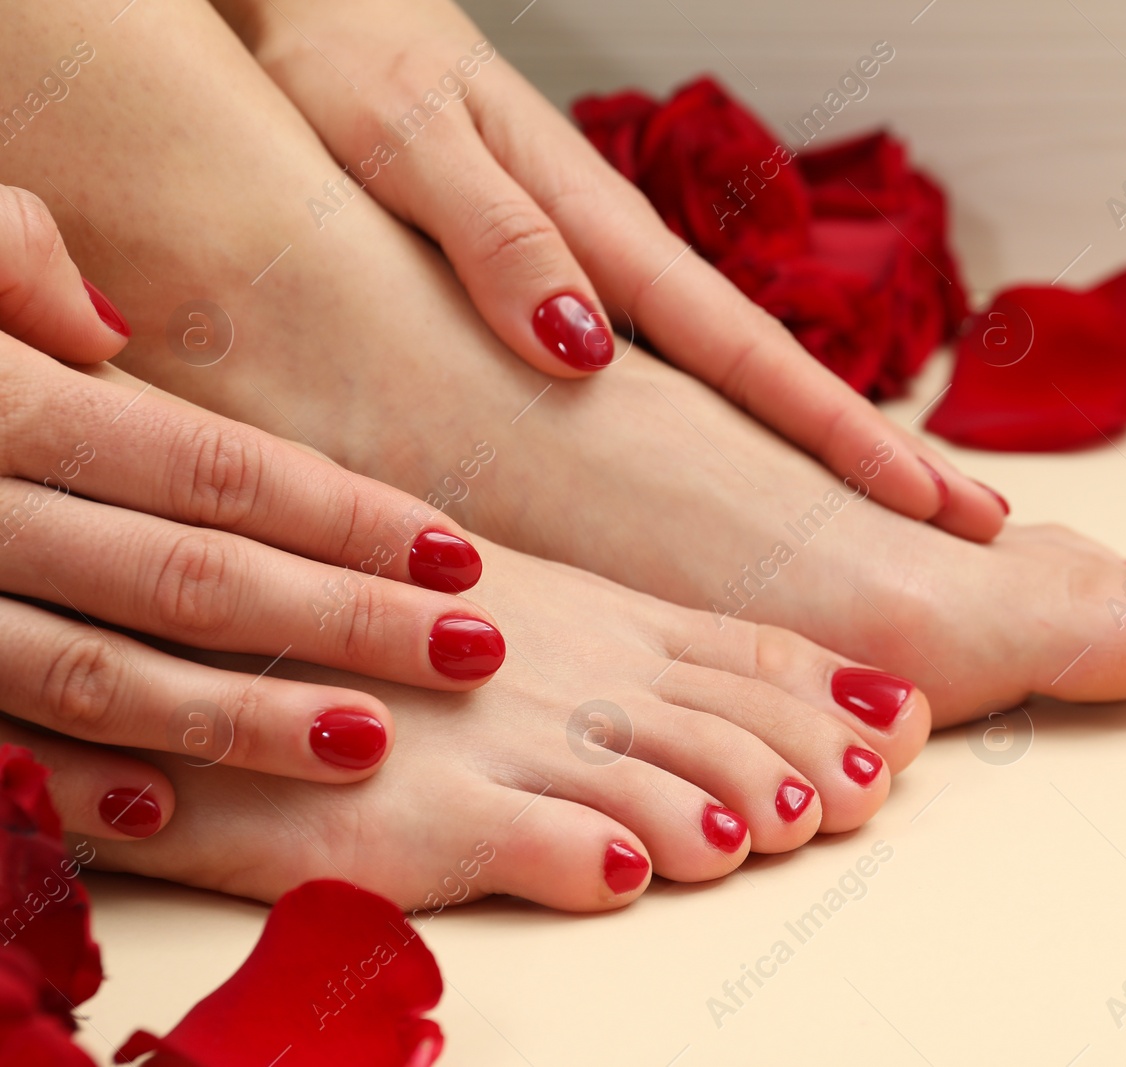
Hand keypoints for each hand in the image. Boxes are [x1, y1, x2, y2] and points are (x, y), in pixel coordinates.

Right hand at [0, 184, 506, 804]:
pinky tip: (174, 809)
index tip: (455, 551)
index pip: (207, 466)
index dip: (342, 512)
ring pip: (98, 675)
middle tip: (471, 649)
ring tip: (369, 737)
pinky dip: (65, 786)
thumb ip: (5, 257)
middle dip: (342, 619)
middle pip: (188, 577)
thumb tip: (109, 329)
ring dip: (240, 719)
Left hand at [213, 0, 1005, 540]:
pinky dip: (738, 428)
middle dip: (872, 453)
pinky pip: (673, 375)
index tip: (922, 498)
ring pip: (732, 383)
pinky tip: (759, 471)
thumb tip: (585, 353)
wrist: (327, 8)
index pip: (745, 353)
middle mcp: (622, 263)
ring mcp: (606, 276)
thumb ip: (495, 241)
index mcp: (600, 233)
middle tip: (973, 522)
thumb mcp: (408, 144)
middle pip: (771, 377)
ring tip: (902, 512)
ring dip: (820, 452)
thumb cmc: (352, 66)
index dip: (836, 433)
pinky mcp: (567, 284)